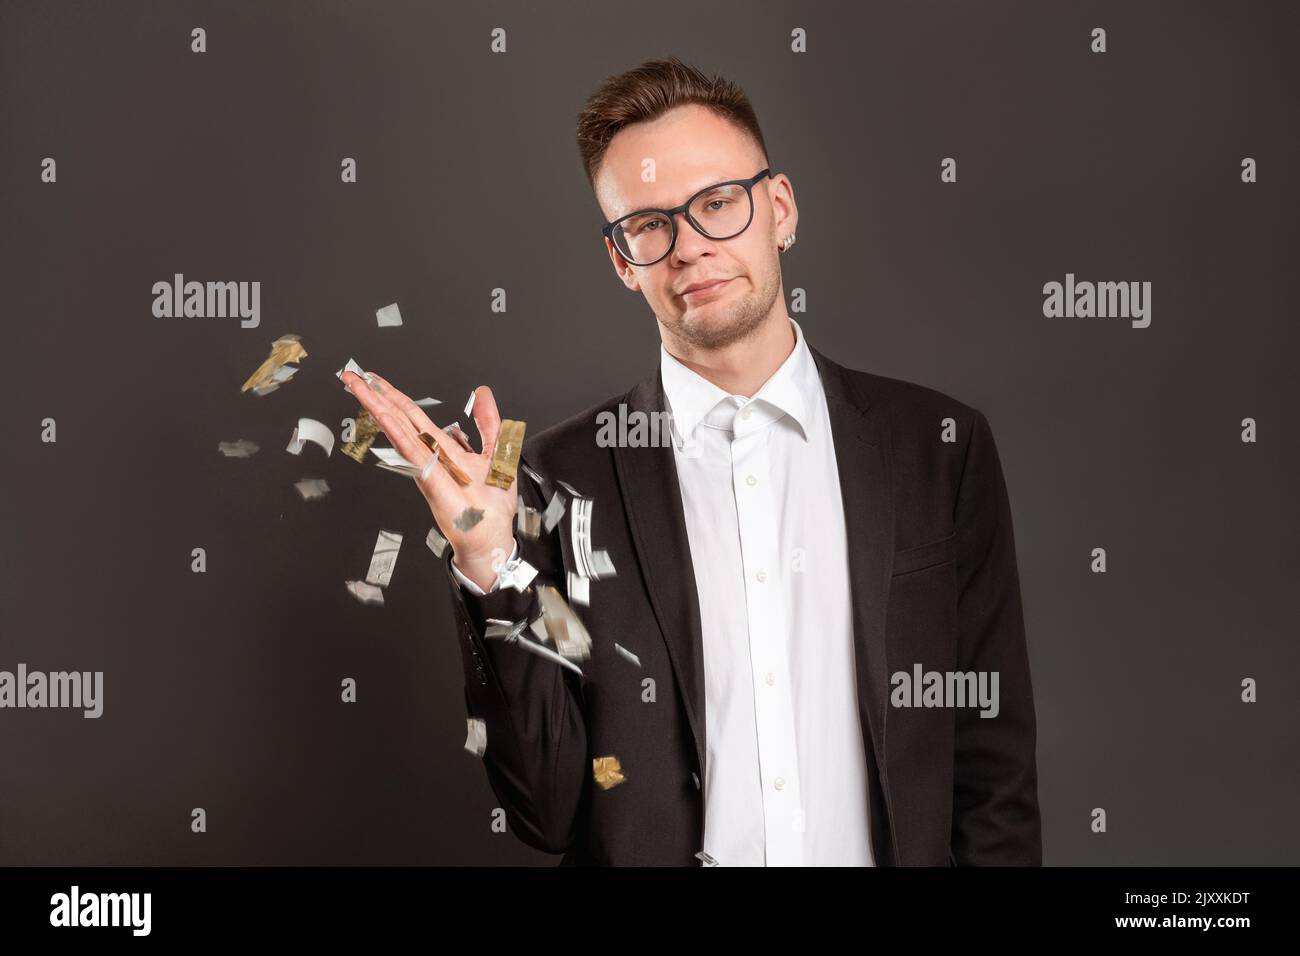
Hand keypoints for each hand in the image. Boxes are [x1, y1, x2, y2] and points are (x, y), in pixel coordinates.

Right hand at [340, 370, 516, 590]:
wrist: (491, 535)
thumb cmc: (492, 504)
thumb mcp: (496, 452)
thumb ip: (488, 422)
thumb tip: (483, 393)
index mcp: (443, 447)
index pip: (413, 415)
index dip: (395, 395)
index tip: (376, 380)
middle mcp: (429, 454)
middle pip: (398, 417)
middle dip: (375, 395)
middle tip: (353, 375)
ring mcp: (425, 465)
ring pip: (397, 428)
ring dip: (376, 406)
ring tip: (357, 386)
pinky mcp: (428, 478)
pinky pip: (410, 450)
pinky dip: (395, 431)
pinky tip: (382, 414)